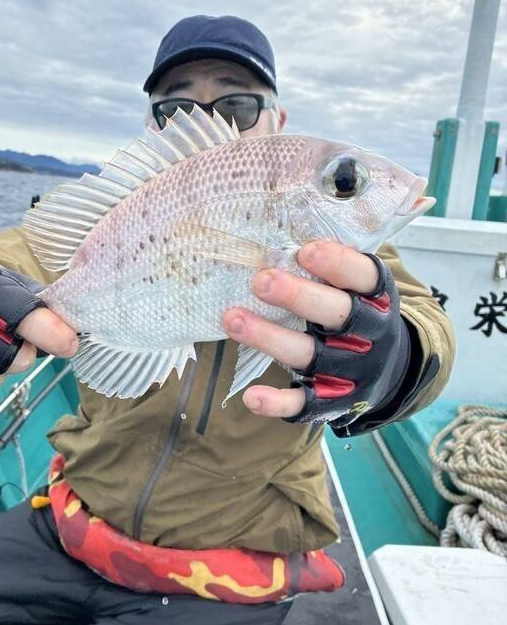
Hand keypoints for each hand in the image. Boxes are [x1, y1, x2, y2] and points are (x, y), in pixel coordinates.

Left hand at [222, 241, 407, 422]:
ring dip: (270, 338)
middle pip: (337, 314)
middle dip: (298, 297)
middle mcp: (370, 334)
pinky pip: (305, 405)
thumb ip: (334, 259)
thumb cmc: (359, 309)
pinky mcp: (334, 401)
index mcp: (378, 296)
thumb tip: (290, 220)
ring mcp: (352, 370)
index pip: (364, 276)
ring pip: (311, 356)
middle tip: (261, 281)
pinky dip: (278, 403)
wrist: (390, 368)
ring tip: (233, 319)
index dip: (338, 263)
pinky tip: (251, 396)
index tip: (305, 250)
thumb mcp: (360, 283)